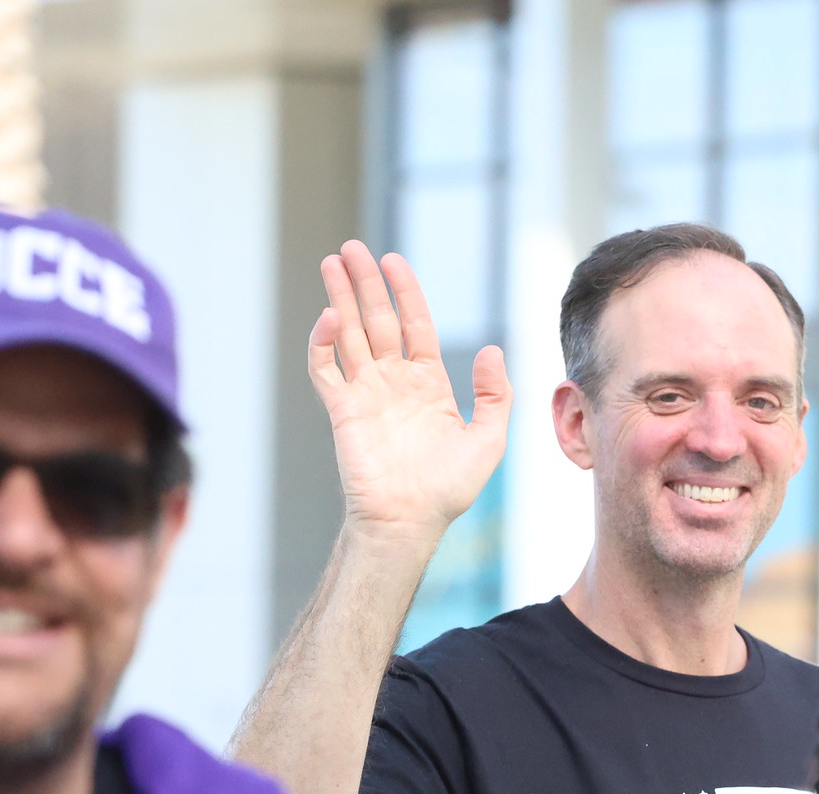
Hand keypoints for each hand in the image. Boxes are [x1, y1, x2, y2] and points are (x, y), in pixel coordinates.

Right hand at [308, 241, 511, 543]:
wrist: (411, 521)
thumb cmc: (449, 488)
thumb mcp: (489, 438)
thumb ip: (494, 394)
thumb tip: (490, 350)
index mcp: (428, 384)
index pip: (414, 326)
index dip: (405, 292)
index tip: (393, 261)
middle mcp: (394, 383)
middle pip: (376, 321)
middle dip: (365, 284)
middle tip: (351, 247)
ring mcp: (365, 394)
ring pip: (347, 335)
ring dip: (339, 298)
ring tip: (331, 262)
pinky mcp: (342, 411)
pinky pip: (326, 369)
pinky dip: (323, 342)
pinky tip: (330, 317)